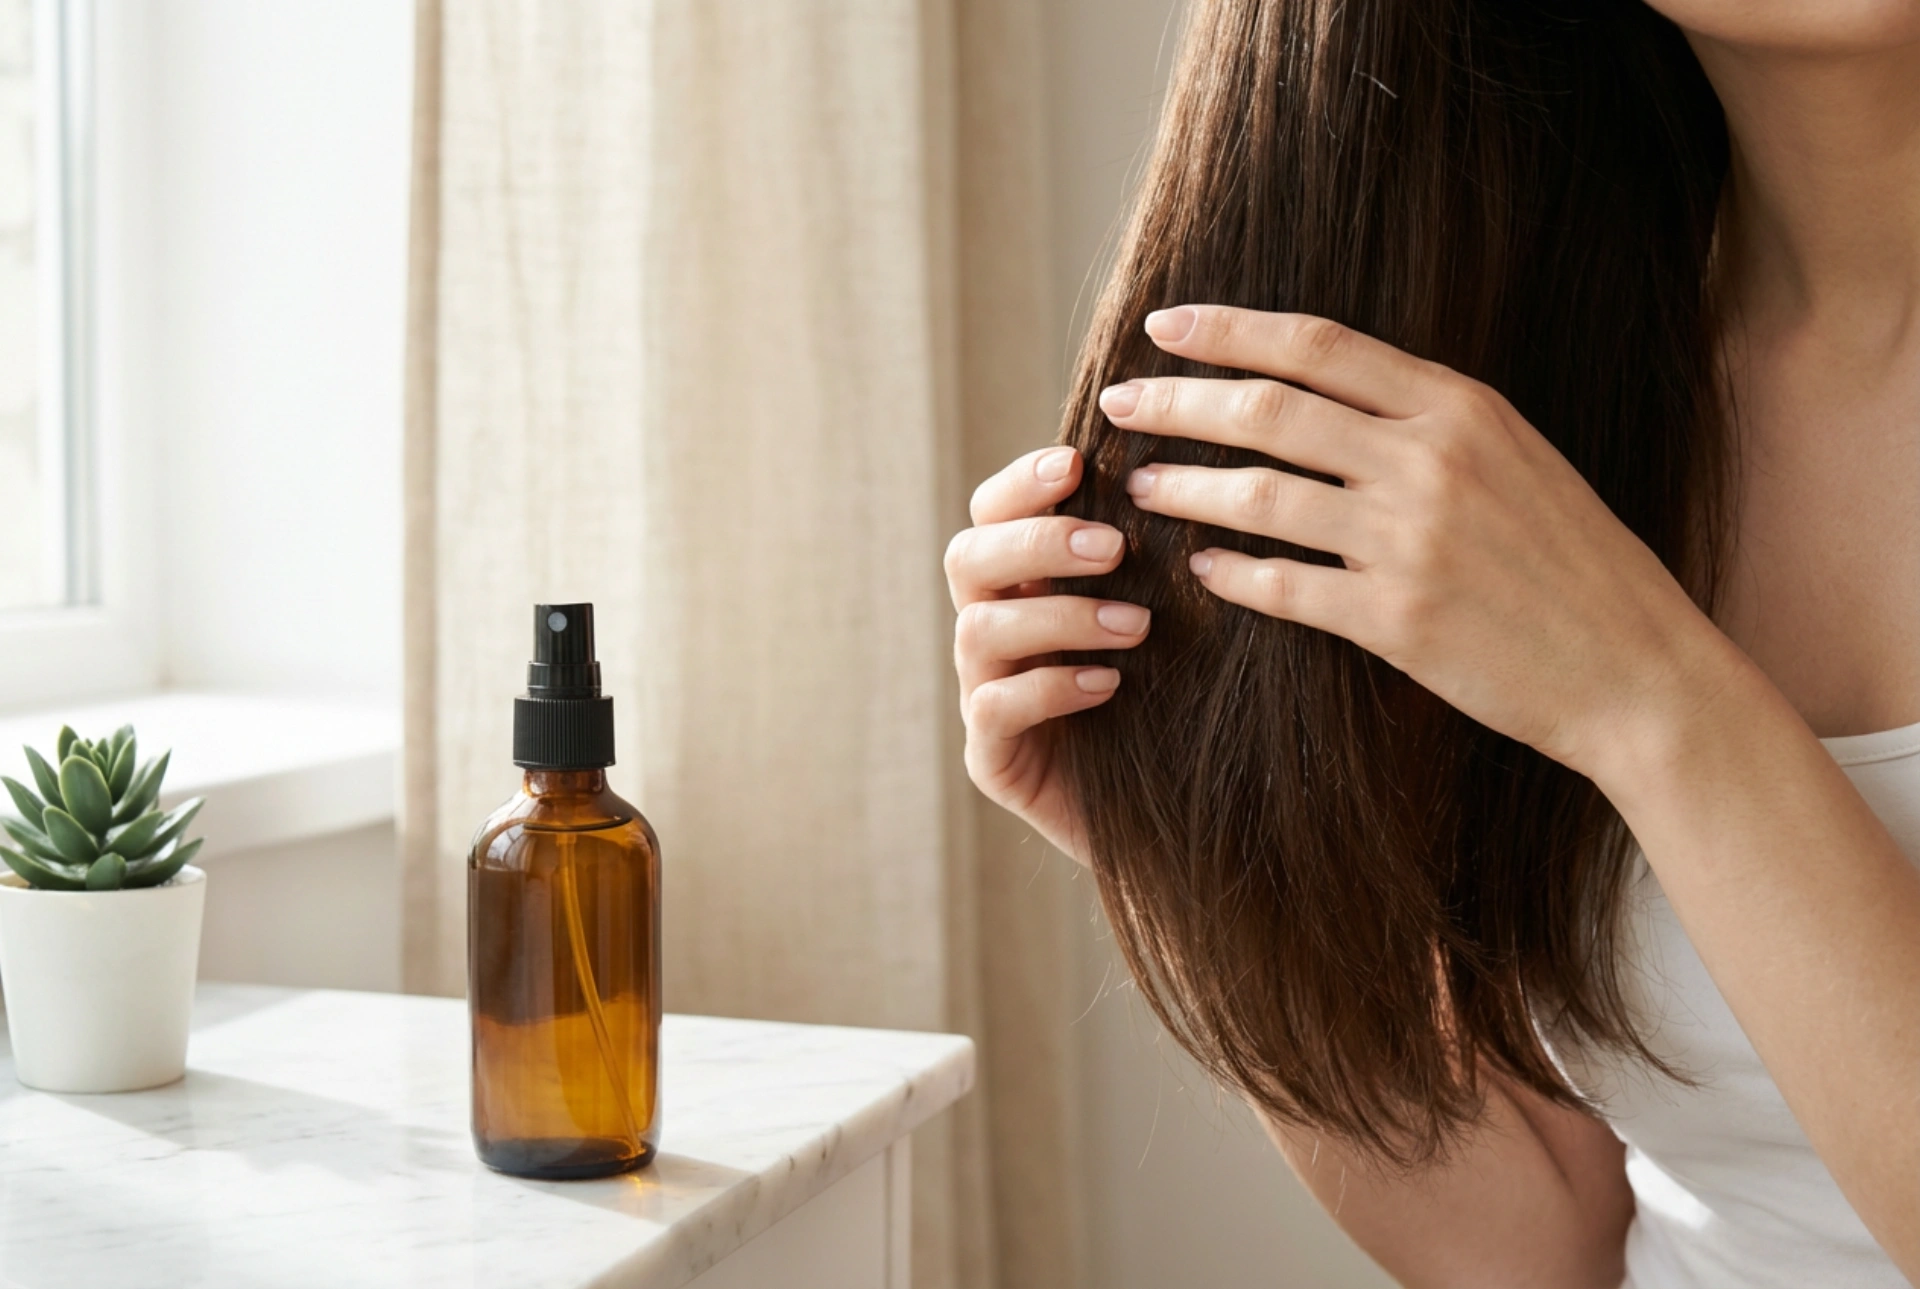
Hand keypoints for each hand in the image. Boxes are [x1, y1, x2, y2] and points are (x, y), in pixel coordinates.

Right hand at [945, 446, 1150, 859]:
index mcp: (1025, 584)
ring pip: (979, 629)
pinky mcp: (993, 761)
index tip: (1075, 462)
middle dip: (1036, 543)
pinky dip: (1048, 688)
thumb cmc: (1183, 703)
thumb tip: (1196, 470)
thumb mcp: (1178, 620)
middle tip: (1112, 548)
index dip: (1022, 482)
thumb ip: (1161, 556)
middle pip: (968, 557)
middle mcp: (993, 632)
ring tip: (1135, 626)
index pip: (993, 513)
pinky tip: (1108, 685)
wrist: (1188, 821)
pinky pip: (993, 709)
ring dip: (1059, 616)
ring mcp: (984, 695)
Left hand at [1101, 304, 1730, 779]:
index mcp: (1460, 407)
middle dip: (1180, 403)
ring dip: (1186, 488)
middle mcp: (1429, 461)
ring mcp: (1410, 541)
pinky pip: (1282, 588)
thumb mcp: (1516, 460)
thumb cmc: (1574, 563)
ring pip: (1260, 497)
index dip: (1229, 331)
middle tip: (1121, 402)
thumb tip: (1323, 396)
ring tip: (1142, 485)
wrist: (1636, 669)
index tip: (1165, 326)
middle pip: (1269, 410)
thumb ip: (1424, 424)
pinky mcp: (1395, 621)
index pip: (1316, 344)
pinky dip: (1232, 575)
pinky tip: (1201, 570)